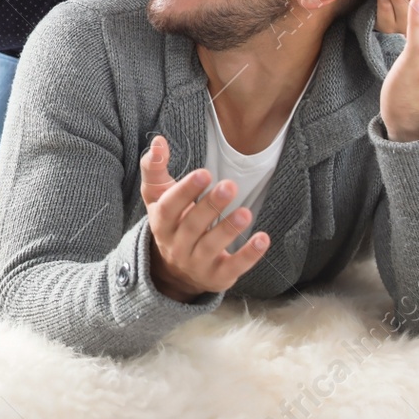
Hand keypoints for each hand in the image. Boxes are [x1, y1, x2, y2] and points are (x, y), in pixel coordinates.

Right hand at [138, 135, 269, 301]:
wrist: (175, 271)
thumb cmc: (171, 222)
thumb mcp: (158, 197)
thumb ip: (155, 168)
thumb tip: (158, 141)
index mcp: (161, 224)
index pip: (169, 208)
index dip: (185, 191)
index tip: (204, 173)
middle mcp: (176, 246)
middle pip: (192, 226)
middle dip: (211, 206)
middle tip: (230, 185)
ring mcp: (197, 264)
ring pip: (211, 247)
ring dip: (229, 229)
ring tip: (246, 212)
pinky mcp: (217, 277)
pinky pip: (233, 267)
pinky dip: (249, 255)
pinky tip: (263, 239)